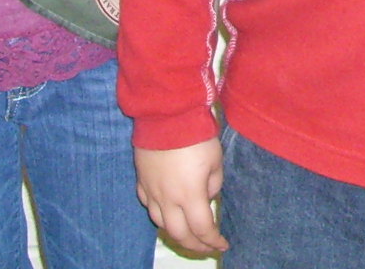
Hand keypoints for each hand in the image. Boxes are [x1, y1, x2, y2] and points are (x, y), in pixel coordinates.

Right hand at [136, 140, 226, 255]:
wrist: (166, 116)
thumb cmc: (196, 135)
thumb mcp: (216, 159)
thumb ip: (214, 182)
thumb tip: (207, 196)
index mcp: (190, 195)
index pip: (203, 228)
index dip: (213, 241)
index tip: (223, 245)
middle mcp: (168, 199)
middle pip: (179, 234)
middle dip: (195, 246)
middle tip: (207, 248)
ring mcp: (151, 191)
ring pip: (161, 223)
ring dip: (176, 233)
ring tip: (187, 234)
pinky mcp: (141, 181)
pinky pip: (149, 206)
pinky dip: (160, 215)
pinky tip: (167, 212)